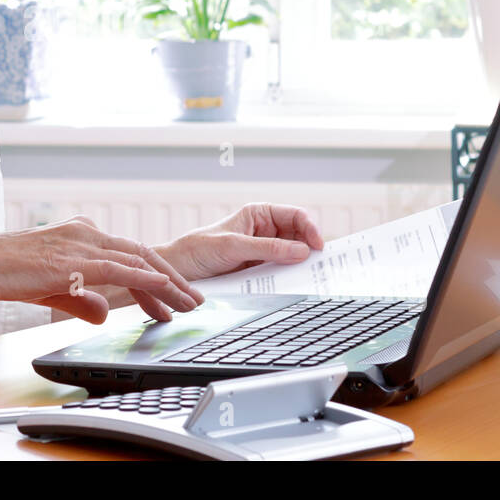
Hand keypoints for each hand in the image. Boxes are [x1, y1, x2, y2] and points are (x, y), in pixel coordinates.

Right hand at [0, 215, 206, 324]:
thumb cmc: (6, 273)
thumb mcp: (53, 289)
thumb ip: (82, 299)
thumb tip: (104, 313)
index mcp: (82, 235)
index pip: (130, 255)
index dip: (156, 279)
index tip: (173, 301)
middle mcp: (87, 233)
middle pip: (143, 255)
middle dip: (173, 281)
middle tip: (195, 302)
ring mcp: (81, 243)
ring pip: (138, 260)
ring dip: (168, 284)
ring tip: (188, 304)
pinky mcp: (73, 259)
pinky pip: (119, 268)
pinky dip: (146, 279)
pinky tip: (164, 290)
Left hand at [153, 202, 323, 282]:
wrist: (178, 273)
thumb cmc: (198, 249)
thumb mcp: (233, 246)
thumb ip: (267, 248)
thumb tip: (301, 251)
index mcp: (258, 214)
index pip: (295, 215)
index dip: (310, 228)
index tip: (317, 246)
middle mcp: (264, 231)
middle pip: (298, 237)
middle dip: (309, 248)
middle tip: (321, 265)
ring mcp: (262, 252)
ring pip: (291, 257)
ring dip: (300, 265)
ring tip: (311, 276)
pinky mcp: (258, 271)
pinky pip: (280, 273)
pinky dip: (288, 278)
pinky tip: (293, 285)